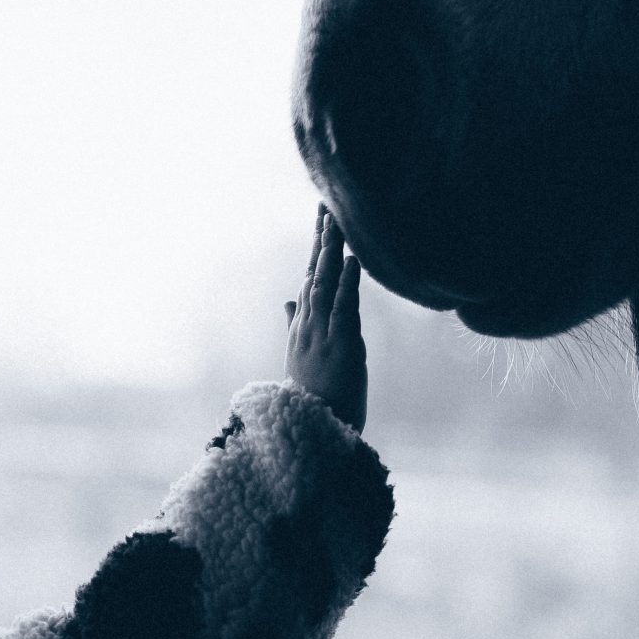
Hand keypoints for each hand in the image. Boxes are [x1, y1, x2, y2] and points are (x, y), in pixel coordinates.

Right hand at [285, 208, 367, 434]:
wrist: (314, 431)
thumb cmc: (313, 396)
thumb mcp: (302, 355)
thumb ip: (295, 324)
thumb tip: (286, 301)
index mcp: (303, 326)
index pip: (310, 278)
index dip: (316, 247)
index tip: (321, 217)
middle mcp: (309, 326)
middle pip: (315, 275)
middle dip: (321, 240)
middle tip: (326, 206)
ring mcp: (322, 335)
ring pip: (325, 286)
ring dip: (331, 254)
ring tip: (335, 223)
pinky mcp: (339, 347)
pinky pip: (343, 309)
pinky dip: (347, 284)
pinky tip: (352, 261)